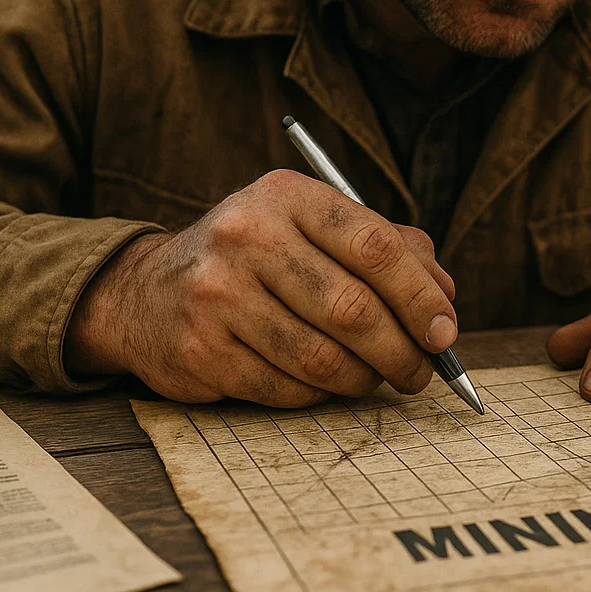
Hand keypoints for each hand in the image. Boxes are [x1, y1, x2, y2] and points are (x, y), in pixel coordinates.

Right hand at [65, 170, 457, 406]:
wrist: (145, 292)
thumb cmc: (255, 258)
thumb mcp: (311, 227)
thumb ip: (385, 247)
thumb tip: (445, 297)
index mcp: (286, 197)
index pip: (375, 245)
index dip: (420, 295)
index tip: (445, 331)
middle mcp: (247, 237)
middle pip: (353, 309)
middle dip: (402, 351)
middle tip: (421, 371)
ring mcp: (218, 295)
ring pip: (323, 358)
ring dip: (364, 379)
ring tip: (376, 377)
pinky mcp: (200, 350)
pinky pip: (287, 389)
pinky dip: (319, 394)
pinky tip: (323, 383)